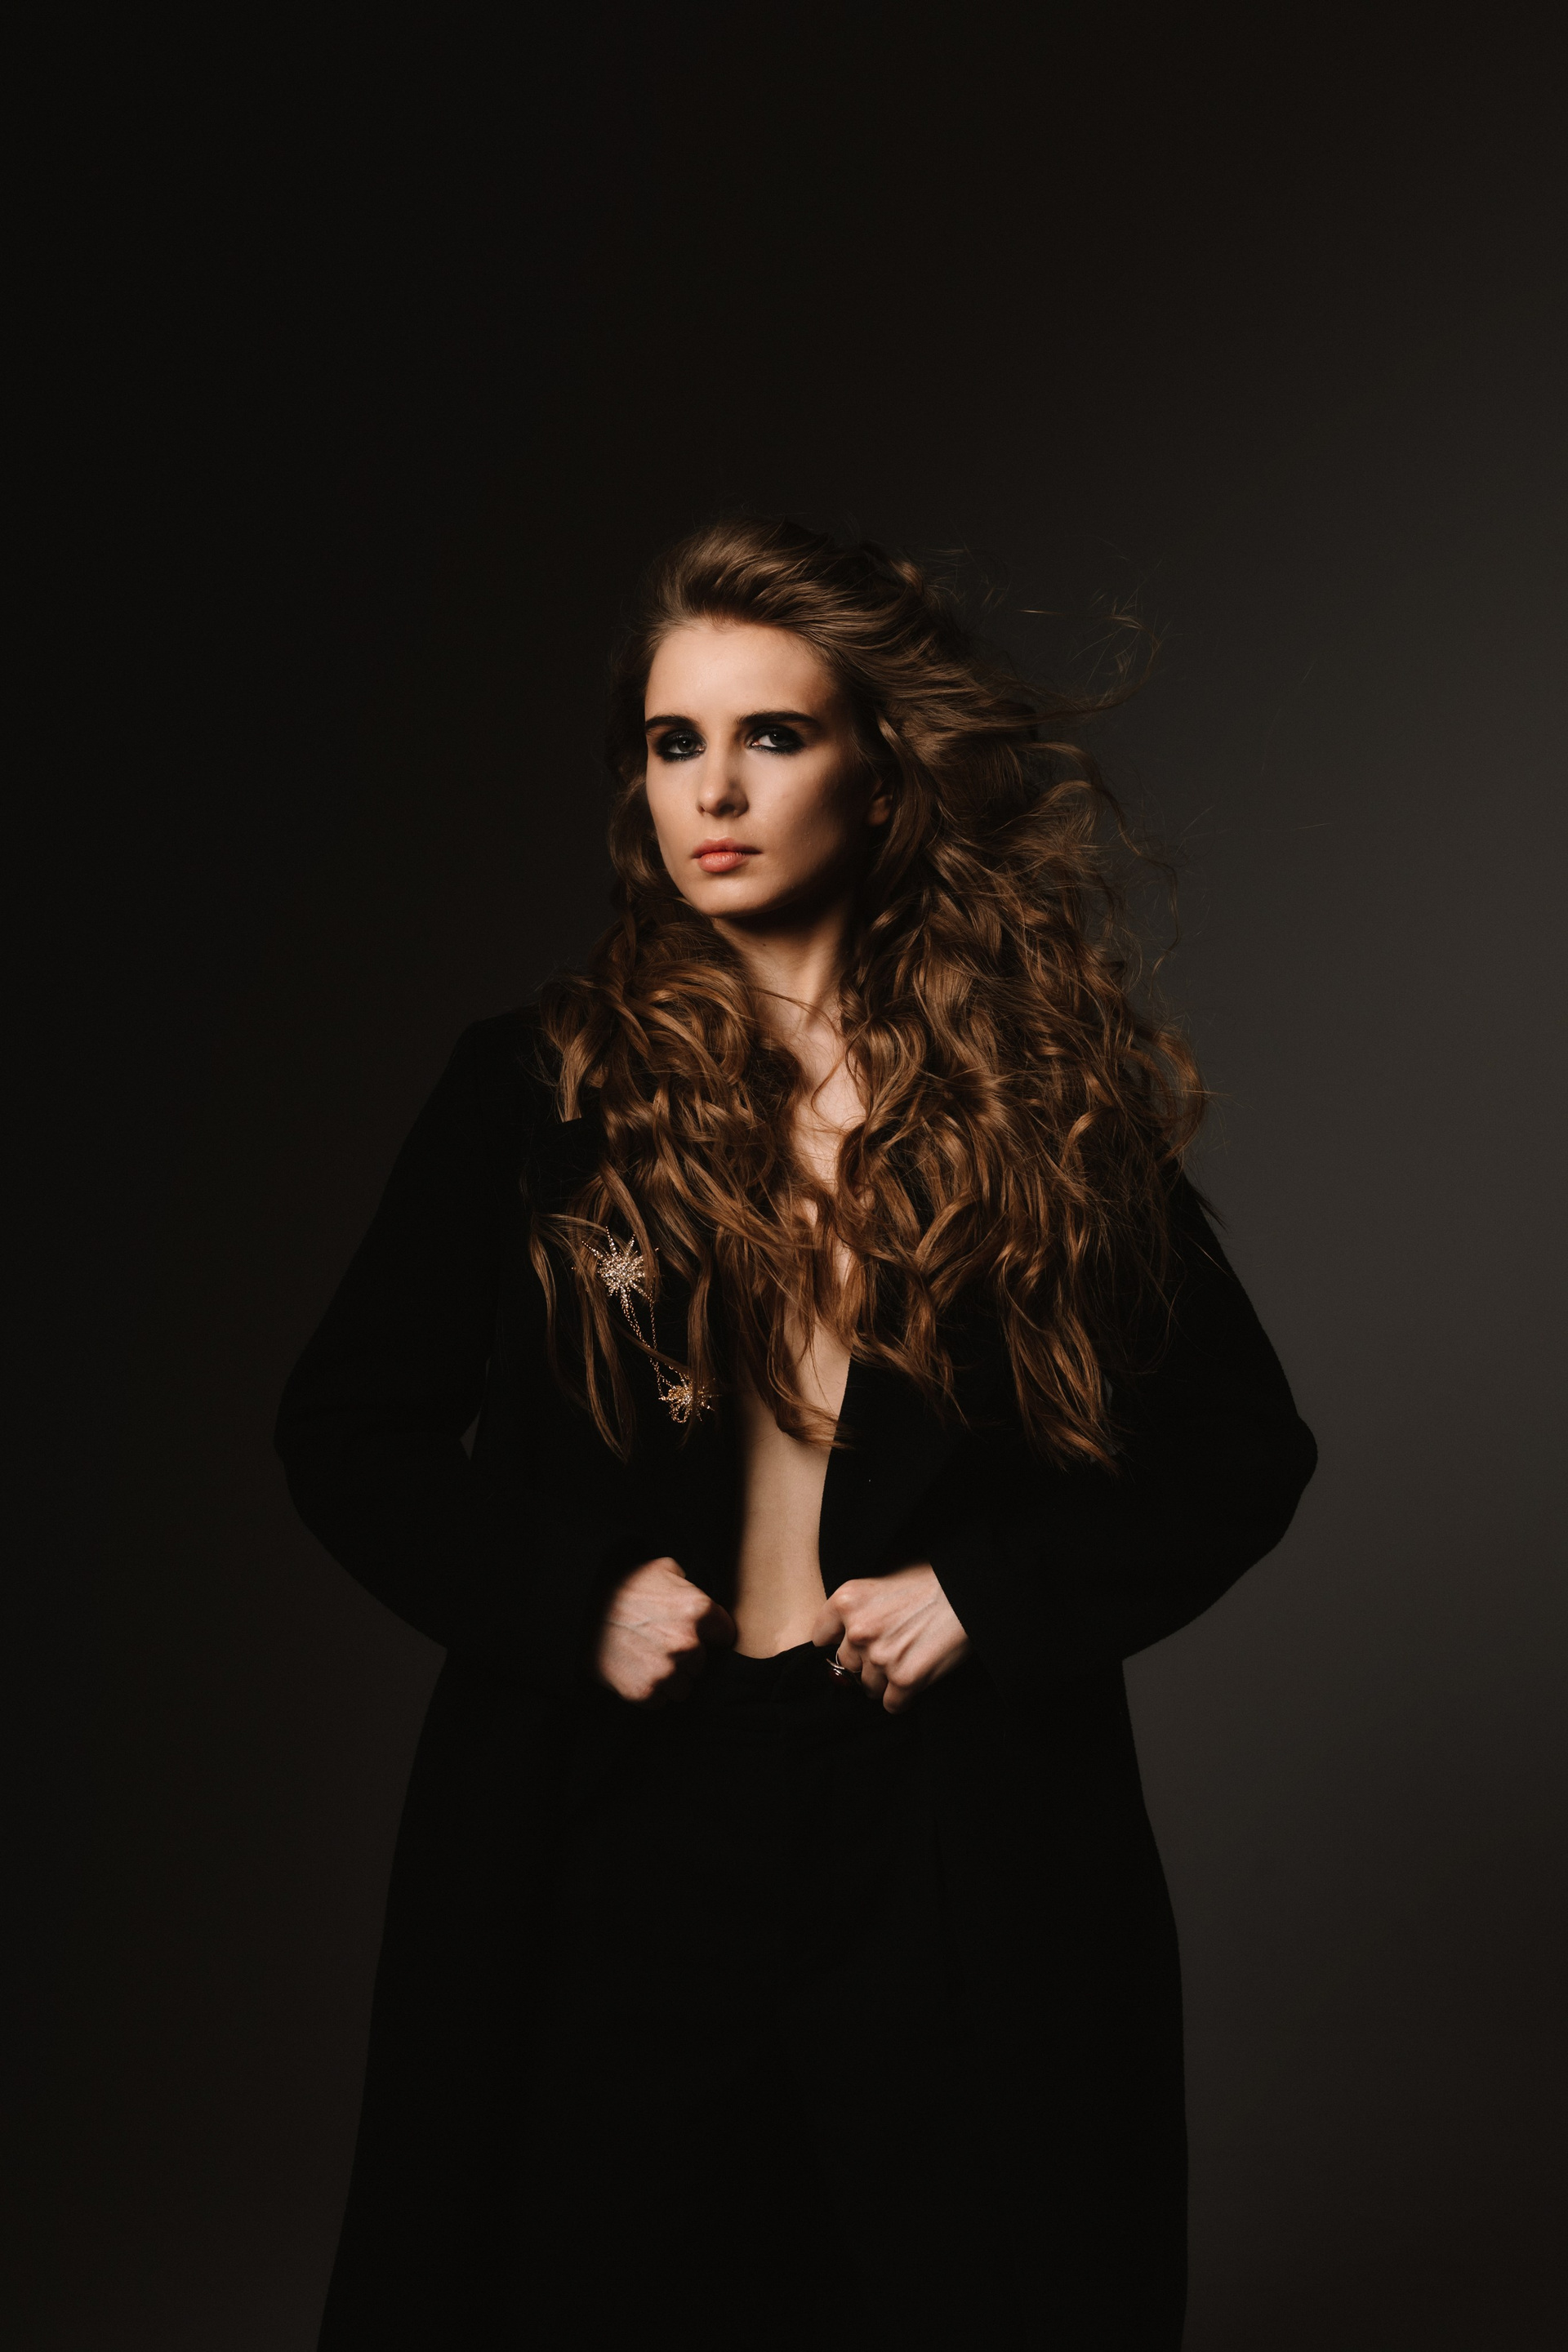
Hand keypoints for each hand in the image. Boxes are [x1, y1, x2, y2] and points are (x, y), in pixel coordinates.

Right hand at [593, 1555, 735, 1704]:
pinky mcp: (645, 1692)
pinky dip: (650, 1691)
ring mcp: (667, 1671)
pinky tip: (635, 1671)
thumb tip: (698, 1593)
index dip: (710, 1633)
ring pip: (684, 1687)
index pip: (725, 1634)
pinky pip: (660, 1701)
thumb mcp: (661, 1569)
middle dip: (687, 1656)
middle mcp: (687, 1643)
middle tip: (661, 1643)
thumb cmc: (622, 1587)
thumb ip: (689, 1584)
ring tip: (647, 1659)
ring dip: (670, 1678)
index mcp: (697, 1610)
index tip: (697, 1633)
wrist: (579, 1611)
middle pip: (702, 1663)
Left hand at [811, 1564, 969, 1714]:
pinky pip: (891, 1704)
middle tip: (889, 1651)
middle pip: (846, 1664)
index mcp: (846, 1600)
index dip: (840, 1641)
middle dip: (865, 1661)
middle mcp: (858, 1630)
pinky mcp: (905, 1680)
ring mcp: (880, 1657)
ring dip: (884, 1681)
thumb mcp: (883, 1574)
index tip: (852, 1643)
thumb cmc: (930, 1579)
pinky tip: (915, 1680)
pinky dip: (902, 1698)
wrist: (968, 1592)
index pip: (821, 1637)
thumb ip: (858, 1600)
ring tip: (906, 1662)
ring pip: (868, 1687)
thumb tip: (843, 1623)